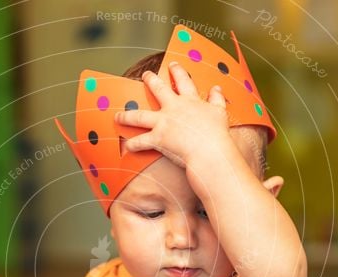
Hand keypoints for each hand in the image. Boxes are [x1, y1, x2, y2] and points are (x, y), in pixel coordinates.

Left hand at [114, 61, 231, 167]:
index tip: (172, 64)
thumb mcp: (220, 112)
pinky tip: (126, 146)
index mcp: (190, 101)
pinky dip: (132, 145)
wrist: (210, 150)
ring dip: (126, 116)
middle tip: (145, 74)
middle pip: (158, 89)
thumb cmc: (217, 134)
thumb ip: (217, 99)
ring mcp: (163, 122)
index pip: (183, 81)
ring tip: (118, 116)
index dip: (177, 71)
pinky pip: (140, 141)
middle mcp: (174, 108)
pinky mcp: (158, 138)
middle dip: (150, 80)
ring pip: (139, 116)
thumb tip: (217, 88)